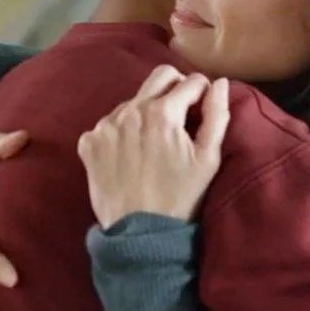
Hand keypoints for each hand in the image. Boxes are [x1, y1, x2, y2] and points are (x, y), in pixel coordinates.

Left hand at [77, 65, 229, 228]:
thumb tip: (221, 83)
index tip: (203, 109)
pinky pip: (109, 123)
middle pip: (159, 77)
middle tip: (182, 114)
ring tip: (153, 141)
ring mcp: (104, 125)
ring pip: (133, 100)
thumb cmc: (180, 197)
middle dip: (176, 87)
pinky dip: (122, 131)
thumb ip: (217, 115)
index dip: (202, 92)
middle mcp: (130, 111)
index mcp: (162, 112)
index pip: (190, 81)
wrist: (138, 233)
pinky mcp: (88, 142)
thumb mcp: (208, 159)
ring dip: (146, 111)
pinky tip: (129, 154)